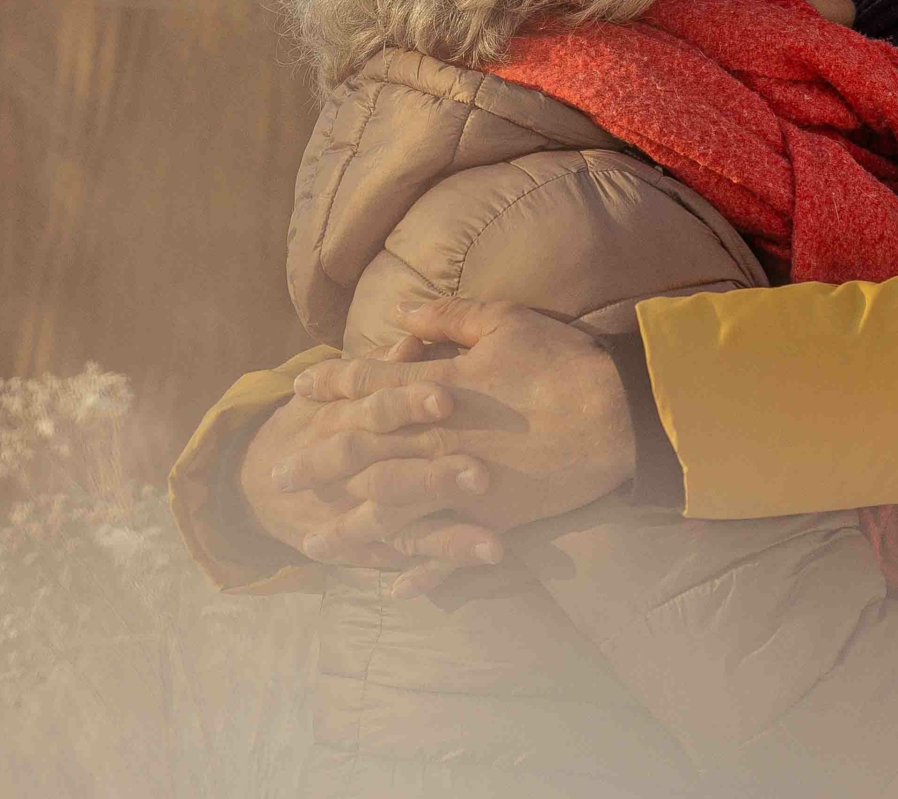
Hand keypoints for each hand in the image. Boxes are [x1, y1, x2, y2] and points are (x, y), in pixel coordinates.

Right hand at [237, 373, 500, 585]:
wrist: (254, 482)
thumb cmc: (311, 422)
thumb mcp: (329, 393)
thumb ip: (376, 369)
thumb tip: (414, 338)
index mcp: (339, 421)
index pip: (375, 410)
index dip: (408, 403)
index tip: (448, 397)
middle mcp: (345, 474)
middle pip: (389, 473)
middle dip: (433, 477)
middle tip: (482, 474)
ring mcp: (352, 517)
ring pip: (399, 526)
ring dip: (447, 538)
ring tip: (494, 545)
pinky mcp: (363, 549)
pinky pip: (401, 560)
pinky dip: (434, 570)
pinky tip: (475, 566)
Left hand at [274, 300, 637, 591]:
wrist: (618, 414)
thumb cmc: (564, 361)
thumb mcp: (506, 321)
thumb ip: (449, 316)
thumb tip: (402, 313)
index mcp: (440, 387)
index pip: (369, 384)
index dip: (331, 386)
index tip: (299, 391)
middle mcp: (439, 439)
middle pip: (362, 453)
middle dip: (318, 463)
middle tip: (279, 477)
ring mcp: (461, 482)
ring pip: (390, 510)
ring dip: (349, 528)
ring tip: (313, 543)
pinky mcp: (492, 516)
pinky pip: (444, 549)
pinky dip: (419, 570)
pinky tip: (393, 585)